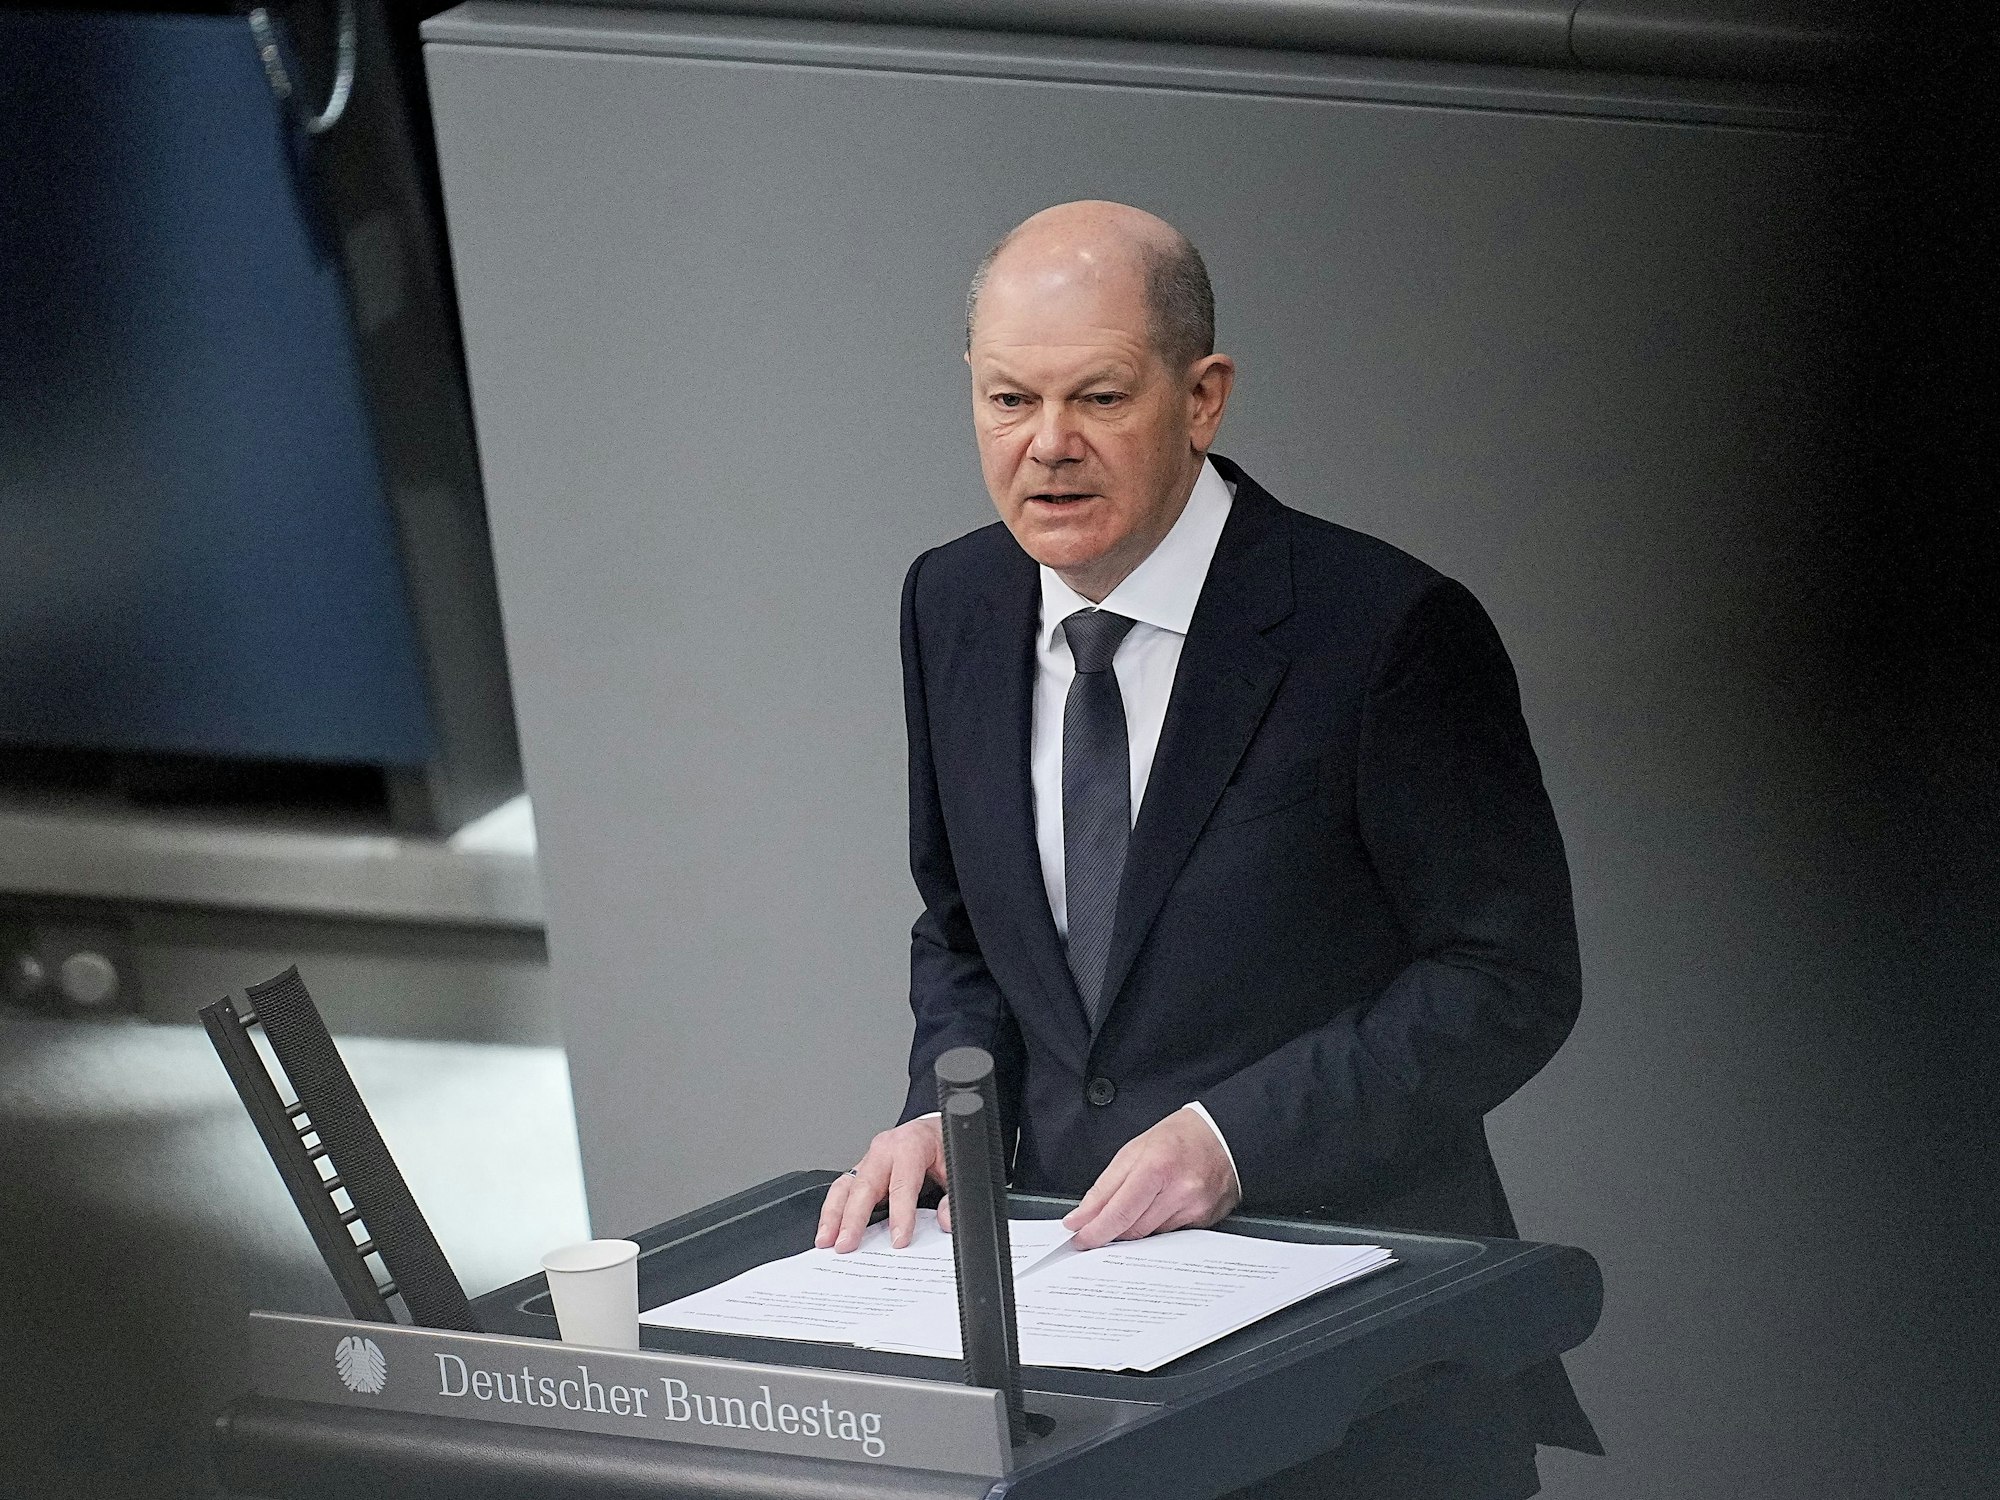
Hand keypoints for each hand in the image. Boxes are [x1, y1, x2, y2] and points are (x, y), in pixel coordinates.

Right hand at [815, 1116, 948, 1252]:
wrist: (936, 1131)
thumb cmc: (943, 1147)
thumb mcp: (955, 1168)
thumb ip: (952, 1196)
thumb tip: (944, 1220)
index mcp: (910, 1144)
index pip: (902, 1183)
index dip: (901, 1214)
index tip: (898, 1240)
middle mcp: (885, 1149)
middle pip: (865, 1185)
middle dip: (853, 1218)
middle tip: (846, 1245)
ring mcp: (870, 1159)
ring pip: (846, 1186)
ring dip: (833, 1215)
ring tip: (825, 1241)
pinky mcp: (862, 1170)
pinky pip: (843, 1189)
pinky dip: (833, 1211)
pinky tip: (828, 1230)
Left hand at [1062, 1108, 1240, 1249]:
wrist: (1223, 1136)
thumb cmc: (1179, 1137)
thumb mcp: (1133, 1151)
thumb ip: (1104, 1188)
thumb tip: (1081, 1217)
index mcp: (1157, 1167)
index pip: (1119, 1213)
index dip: (1095, 1232)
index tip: (1080, 1238)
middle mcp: (1180, 1191)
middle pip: (1133, 1230)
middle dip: (1112, 1231)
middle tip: (1099, 1226)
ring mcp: (1195, 1209)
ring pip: (1150, 1236)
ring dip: (1135, 1228)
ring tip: (1138, 1204)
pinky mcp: (1205, 1222)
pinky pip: (1169, 1235)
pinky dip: (1156, 1226)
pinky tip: (1159, 1208)